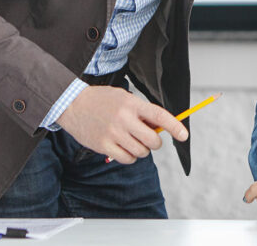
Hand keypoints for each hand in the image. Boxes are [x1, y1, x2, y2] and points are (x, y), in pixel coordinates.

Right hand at [56, 85, 188, 163]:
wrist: (72, 105)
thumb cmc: (102, 100)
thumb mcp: (124, 98)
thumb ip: (142, 111)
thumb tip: (160, 127)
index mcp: (132, 104)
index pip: (159, 116)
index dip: (174, 127)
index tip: (184, 135)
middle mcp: (124, 119)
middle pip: (152, 140)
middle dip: (155, 143)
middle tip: (148, 139)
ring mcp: (113, 134)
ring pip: (141, 152)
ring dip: (141, 150)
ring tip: (132, 141)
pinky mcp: (103, 146)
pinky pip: (126, 159)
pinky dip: (129, 157)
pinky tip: (124, 148)